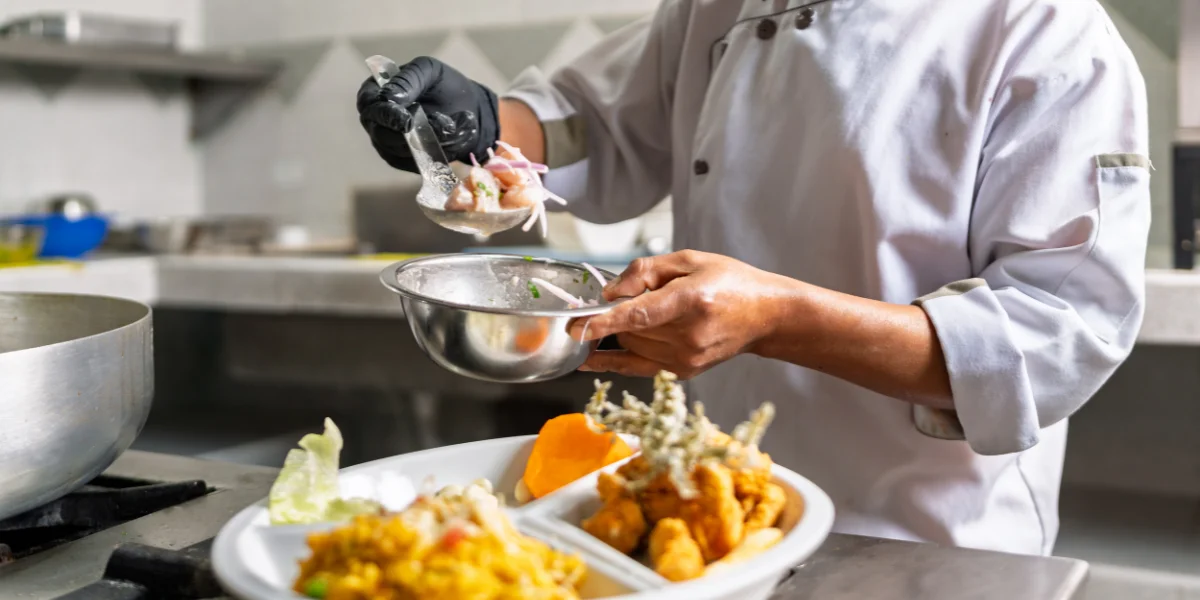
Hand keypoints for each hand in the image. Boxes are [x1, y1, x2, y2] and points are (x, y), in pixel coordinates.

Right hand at [356, 56, 499, 172]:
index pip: (369, 106)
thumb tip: (389, 98)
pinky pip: (417, 163)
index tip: (407, 121)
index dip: (386, 115)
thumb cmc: (442, 84)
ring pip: (405, 151)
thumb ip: (408, 79)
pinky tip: (456, 138)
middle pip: (383, 135)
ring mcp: (387, 146)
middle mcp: (375, 122)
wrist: (467, 108)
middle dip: (417, 133)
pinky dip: (439, 153)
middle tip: (447, 126)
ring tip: (458, 126)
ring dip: (435, 141)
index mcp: (373, 93)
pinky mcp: (405, 163)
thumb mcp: (428, 71)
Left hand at [567, 251, 797, 378]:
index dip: (606, 322)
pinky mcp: (684, 373)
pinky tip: (590, 358)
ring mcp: (687, 359)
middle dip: (615, 314)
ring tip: (641, 313)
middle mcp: (689, 335)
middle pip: (631, 329)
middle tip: (620, 298)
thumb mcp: (690, 260)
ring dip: (623, 331)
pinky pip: (638, 366)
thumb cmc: (729, 282)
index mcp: (692, 301)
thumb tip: (609, 292)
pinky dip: (614, 359)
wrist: (765, 316)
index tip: (578, 327)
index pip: (640, 315)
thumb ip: (645, 271)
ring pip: (632, 346)